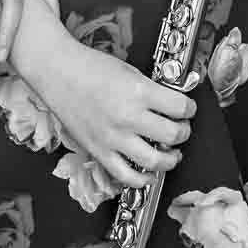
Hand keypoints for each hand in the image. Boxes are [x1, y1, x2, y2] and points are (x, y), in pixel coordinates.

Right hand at [35, 38, 196, 187]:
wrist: (58, 72)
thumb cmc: (91, 67)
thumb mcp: (130, 70)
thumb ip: (151, 90)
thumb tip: (171, 106)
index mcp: (138, 91)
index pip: (180, 107)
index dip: (190, 109)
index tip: (188, 110)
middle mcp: (128, 116)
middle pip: (172, 135)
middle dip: (183, 133)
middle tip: (182, 129)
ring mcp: (113, 137)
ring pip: (154, 161)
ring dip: (170, 160)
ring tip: (172, 153)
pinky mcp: (99, 151)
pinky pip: (125, 175)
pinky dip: (142, 179)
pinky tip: (149, 174)